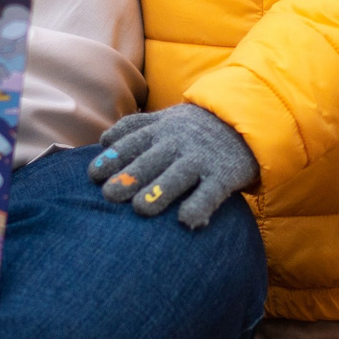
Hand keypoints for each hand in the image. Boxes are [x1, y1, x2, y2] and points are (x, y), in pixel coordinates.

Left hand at [87, 103, 258, 229]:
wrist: (245, 122)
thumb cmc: (194, 127)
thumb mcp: (165, 118)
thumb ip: (135, 127)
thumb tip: (104, 141)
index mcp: (161, 130)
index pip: (132, 142)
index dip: (113, 158)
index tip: (93, 174)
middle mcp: (178, 144)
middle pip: (150, 161)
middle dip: (129, 177)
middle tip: (109, 196)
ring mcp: (200, 159)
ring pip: (177, 176)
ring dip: (159, 191)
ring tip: (141, 209)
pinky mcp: (223, 175)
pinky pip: (210, 192)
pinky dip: (199, 205)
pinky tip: (186, 220)